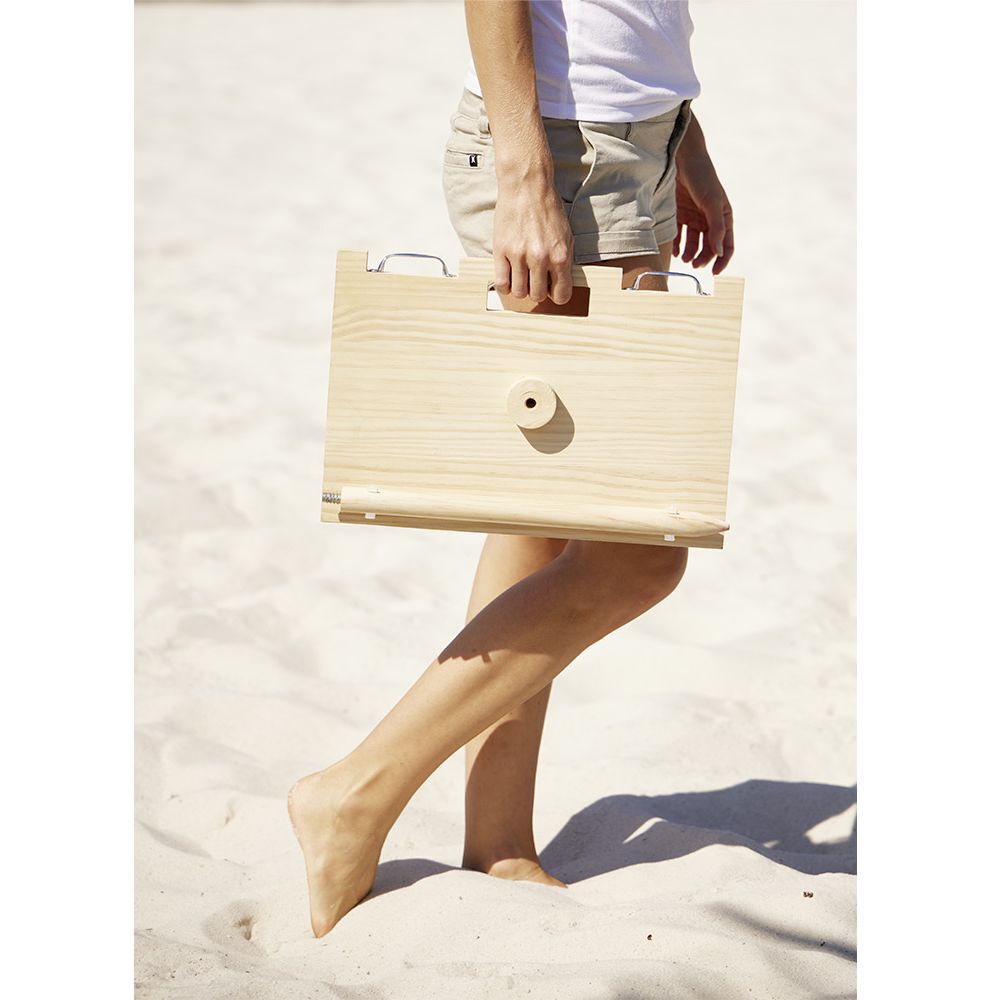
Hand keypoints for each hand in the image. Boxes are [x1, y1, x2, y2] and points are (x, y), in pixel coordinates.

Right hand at [492, 177, 574, 304]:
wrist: (527, 186)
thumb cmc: (548, 209)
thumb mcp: (566, 235)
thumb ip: (564, 261)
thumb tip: (559, 284)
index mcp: (560, 256)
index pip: (561, 295)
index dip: (557, 295)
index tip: (552, 289)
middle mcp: (540, 258)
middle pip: (538, 296)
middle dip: (537, 291)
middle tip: (535, 279)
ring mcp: (519, 255)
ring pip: (519, 292)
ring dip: (521, 288)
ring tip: (522, 276)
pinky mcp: (501, 250)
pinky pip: (501, 282)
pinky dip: (505, 285)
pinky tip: (509, 276)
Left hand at [672, 141, 733, 274]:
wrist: (682, 158)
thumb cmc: (703, 177)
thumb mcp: (712, 202)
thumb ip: (716, 227)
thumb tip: (719, 251)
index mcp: (723, 217)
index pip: (727, 245)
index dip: (722, 260)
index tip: (714, 273)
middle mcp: (710, 219)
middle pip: (709, 247)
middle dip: (703, 258)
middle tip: (694, 266)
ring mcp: (694, 218)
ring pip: (694, 244)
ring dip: (690, 254)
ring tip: (684, 259)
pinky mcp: (679, 215)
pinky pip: (680, 236)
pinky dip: (678, 246)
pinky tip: (675, 252)